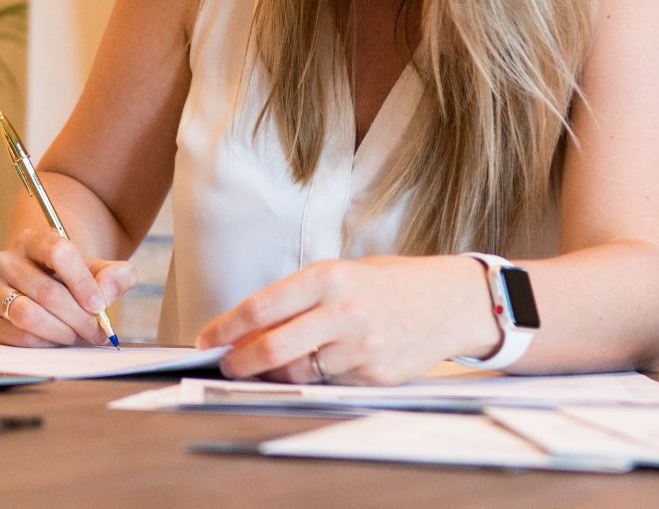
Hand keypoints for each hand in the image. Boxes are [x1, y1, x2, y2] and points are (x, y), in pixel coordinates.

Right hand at [0, 228, 137, 346]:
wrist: (46, 284)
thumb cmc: (73, 277)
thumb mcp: (98, 270)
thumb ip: (115, 275)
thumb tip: (108, 290)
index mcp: (33, 240)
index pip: (58, 253)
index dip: (82, 282)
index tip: (100, 305)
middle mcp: (7, 261)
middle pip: (46, 291)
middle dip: (78, 316)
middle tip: (97, 330)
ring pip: (28, 315)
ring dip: (61, 331)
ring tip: (79, 335)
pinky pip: (20, 337)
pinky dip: (46, 343)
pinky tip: (60, 339)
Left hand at [194, 255, 499, 384]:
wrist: (451, 301)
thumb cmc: (390, 283)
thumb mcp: (342, 274)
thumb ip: (300, 300)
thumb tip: (250, 330)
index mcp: (328, 278)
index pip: (261, 307)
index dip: (226, 328)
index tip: (207, 339)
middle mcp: (342, 312)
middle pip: (272, 348)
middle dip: (240, 363)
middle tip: (226, 365)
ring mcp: (360, 348)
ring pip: (298, 372)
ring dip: (277, 373)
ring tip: (272, 364)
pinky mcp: (374, 375)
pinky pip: (329, 383)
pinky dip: (317, 378)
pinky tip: (324, 363)